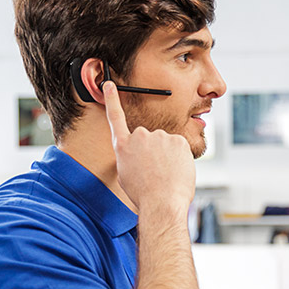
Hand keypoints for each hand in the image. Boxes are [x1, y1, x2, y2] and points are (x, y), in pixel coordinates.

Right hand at [103, 81, 194, 213]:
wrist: (161, 203)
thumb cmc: (144, 195)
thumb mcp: (127, 175)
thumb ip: (131, 157)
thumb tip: (140, 154)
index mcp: (123, 146)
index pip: (115, 117)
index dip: (112, 99)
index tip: (109, 84)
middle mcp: (139, 136)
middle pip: (149, 139)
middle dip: (154, 151)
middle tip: (156, 172)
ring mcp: (159, 136)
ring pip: (166, 143)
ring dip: (168, 155)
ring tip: (165, 175)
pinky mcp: (177, 139)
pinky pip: (179, 147)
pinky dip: (180, 157)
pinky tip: (176, 171)